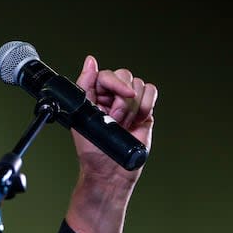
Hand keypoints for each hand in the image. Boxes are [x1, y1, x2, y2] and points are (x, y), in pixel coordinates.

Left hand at [72, 55, 156, 184]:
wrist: (110, 171)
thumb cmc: (92, 148)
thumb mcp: (82, 114)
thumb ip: (86, 85)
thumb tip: (90, 61)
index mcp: (94, 93)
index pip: (107, 74)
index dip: (115, 83)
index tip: (122, 96)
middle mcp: (112, 95)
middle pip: (125, 76)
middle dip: (123, 101)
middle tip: (116, 120)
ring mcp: (129, 102)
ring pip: (139, 85)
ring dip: (133, 108)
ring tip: (124, 124)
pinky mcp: (144, 110)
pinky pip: (151, 93)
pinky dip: (146, 105)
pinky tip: (137, 121)